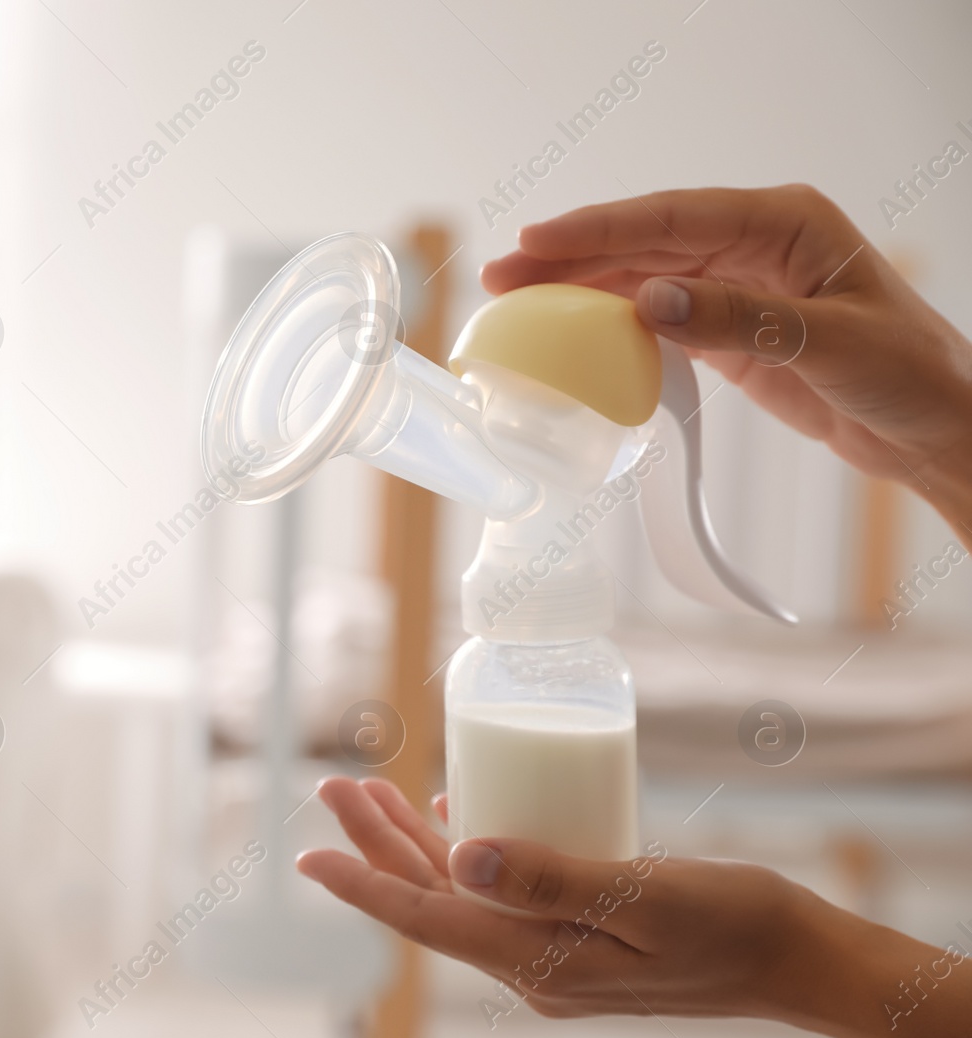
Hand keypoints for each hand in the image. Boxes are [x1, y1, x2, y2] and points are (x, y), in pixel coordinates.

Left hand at [297, 777, 971, 1037]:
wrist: (800, 960)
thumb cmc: (735, 922)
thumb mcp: (644, 895)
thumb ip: (553, 877)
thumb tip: (460, 857)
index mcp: (539, 960)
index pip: (428, 917)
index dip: (363, 883)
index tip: (306, 855)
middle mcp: (534, 965)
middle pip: (434, 899)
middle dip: (378, 844)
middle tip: (336, 786)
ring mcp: (555, 954)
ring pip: (462, 894)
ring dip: (414, 845)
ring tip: (372, 795)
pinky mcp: (578, 935)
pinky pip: (503, 894)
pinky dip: (471, 852)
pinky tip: (457, 817)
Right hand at [481, 185, 971, 535]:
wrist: (938, 428)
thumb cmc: (912, 375)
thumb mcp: (832, 346)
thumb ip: (740, 321)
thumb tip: (650, 301)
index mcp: (786, 223)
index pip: (674, 216)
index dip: (600, 228)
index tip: (536, 241)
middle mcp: (755, 243)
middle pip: (644, 241)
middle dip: (571, 256)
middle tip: (501, 276)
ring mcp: (738, 283)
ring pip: (642, 275)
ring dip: (581, 290)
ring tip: (518, 303)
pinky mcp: (729, 327)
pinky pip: (656, 315)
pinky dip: (610, 324)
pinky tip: (571, 333)